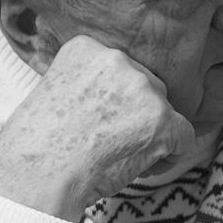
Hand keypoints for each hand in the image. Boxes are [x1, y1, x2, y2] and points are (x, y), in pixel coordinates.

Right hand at [0, 36, 196, 220]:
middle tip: (106, 141)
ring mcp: (143, 89)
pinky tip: (141, 166)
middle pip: (147, 88)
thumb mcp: (53, 91)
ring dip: (150, 135)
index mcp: (87, 47)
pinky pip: (185, 137)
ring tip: (116, 155)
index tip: (91, 119)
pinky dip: (169, 155)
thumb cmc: (38, 145)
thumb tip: (117, 97)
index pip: (121, 71)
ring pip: (165, 113)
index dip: (113, 101)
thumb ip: (88, 82)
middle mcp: (118, 60)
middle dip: (136, 115)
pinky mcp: (163, 120)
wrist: (37, 175)